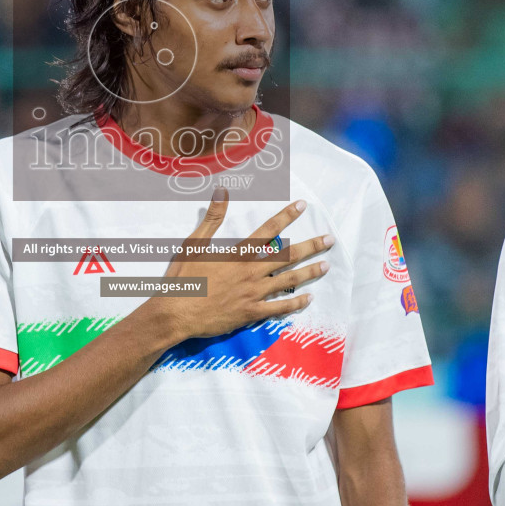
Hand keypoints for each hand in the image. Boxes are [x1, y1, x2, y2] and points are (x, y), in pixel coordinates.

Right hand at [151, 188, 334, 343]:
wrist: (175, 314)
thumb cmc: (182, 279)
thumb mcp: (193, 244)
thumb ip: (212, 218)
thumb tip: (222, 191)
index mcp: (237, 254)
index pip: (268, 230)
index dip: (287, 216)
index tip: (302, 205)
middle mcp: (250, 272)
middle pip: (287, 256)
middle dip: (310, 246)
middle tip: (329, 240)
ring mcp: (253, 294)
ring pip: (288, 281)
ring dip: (309, 272)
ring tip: (325, 266)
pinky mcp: (251, 313)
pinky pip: (279, 308)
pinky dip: (295, 303)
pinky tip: (308, 299)